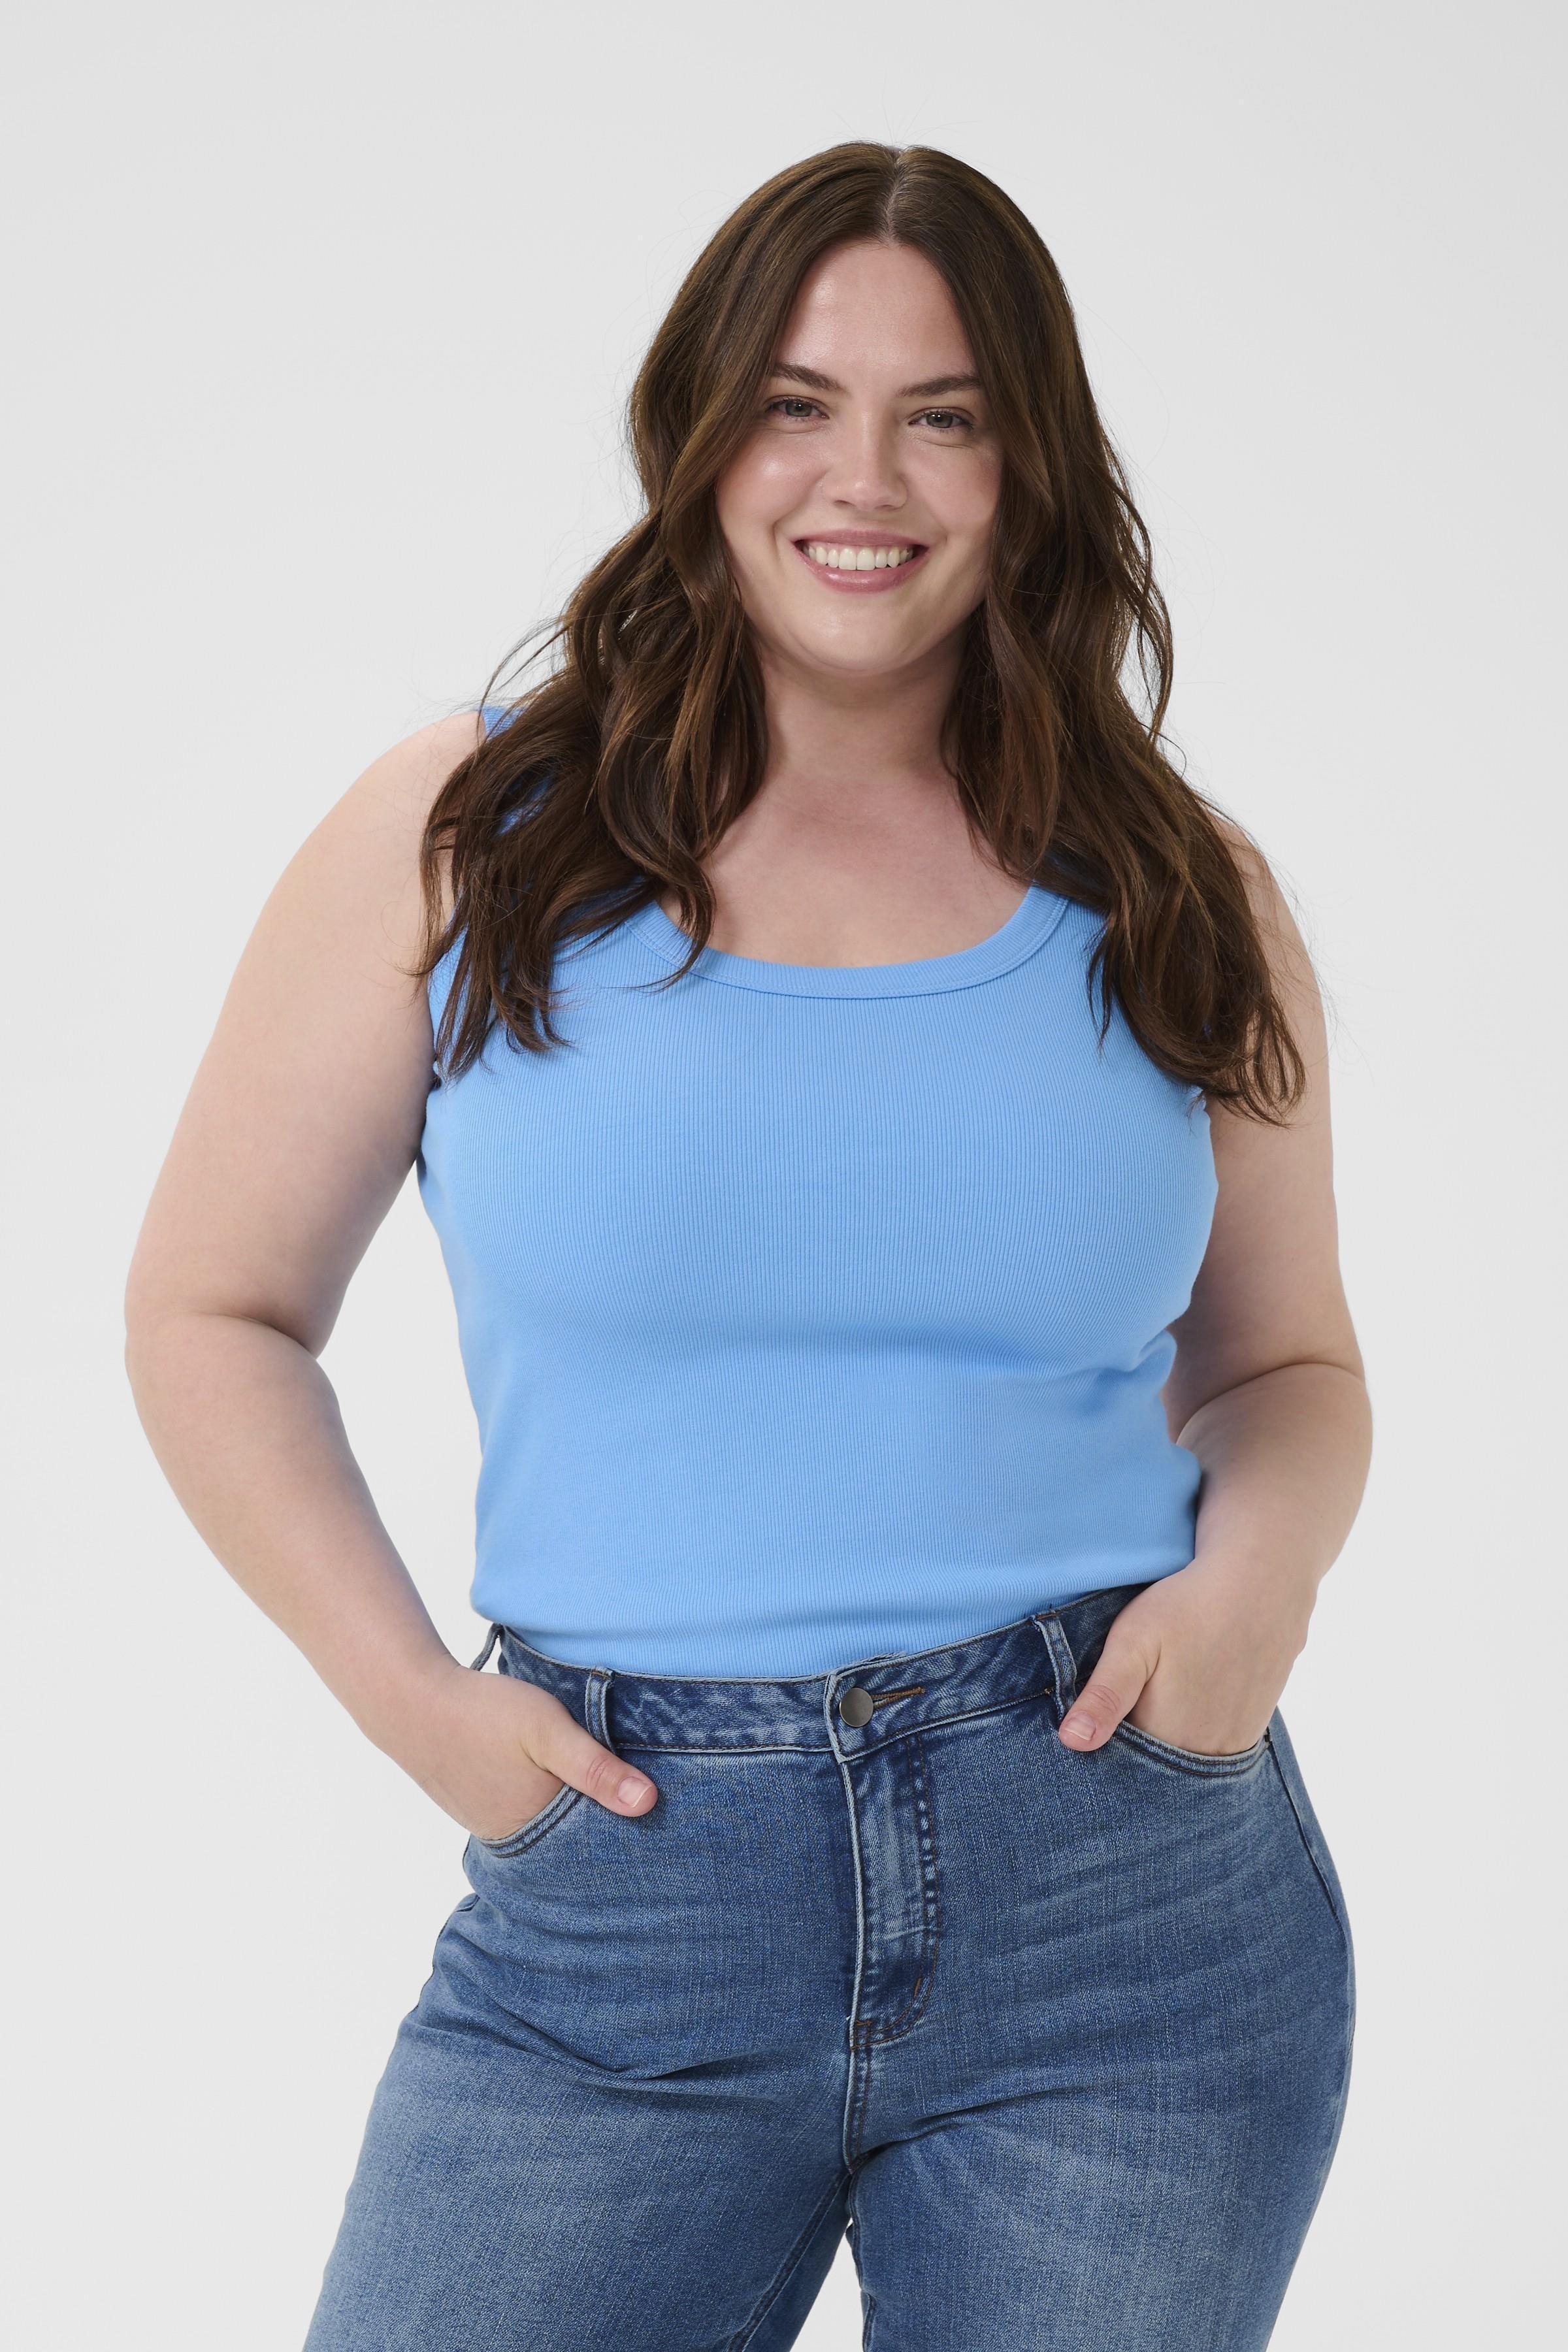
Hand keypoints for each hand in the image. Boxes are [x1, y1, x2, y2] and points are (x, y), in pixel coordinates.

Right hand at [391, 1656, 657, 1840]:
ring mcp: (489, 1822)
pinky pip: (520, 1808)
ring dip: (566, 1802)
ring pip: (544, 1819)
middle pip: (569, 1832)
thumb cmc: (483, 1713)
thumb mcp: (548, 1731)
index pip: (594, 1838)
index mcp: (534, 1828)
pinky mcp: (475, 1804)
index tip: (653, 1803)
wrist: (410, 1701)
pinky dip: (539, 1795)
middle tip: (628, 1785)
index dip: (622, 1819)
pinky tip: (545, 1773)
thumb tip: (649, 1804)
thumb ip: (596, 1768)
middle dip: (596, 1814)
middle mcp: (512, 1836)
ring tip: (590, 1777)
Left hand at [1056, 1552, 1316, 1756]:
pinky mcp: (1256, 1724)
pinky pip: (1217, 1742)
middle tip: (1134, 1692)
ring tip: (1164, 1690)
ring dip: (1169, 1736)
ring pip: (1188, 1754)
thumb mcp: (1132, 1642)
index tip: (1097, 1714)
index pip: (1123, 1764)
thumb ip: (1104, 1697)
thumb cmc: (1190, 1606)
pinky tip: (1192, 1694)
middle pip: (1158, 1763)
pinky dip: (1199, 1728)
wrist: (1263, 1580)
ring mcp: (1237, 1741)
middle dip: (1137, 1742)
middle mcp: (1208, 1752)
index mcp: (1169, 1738)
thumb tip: (1072, 1742)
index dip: (1106, 1740)